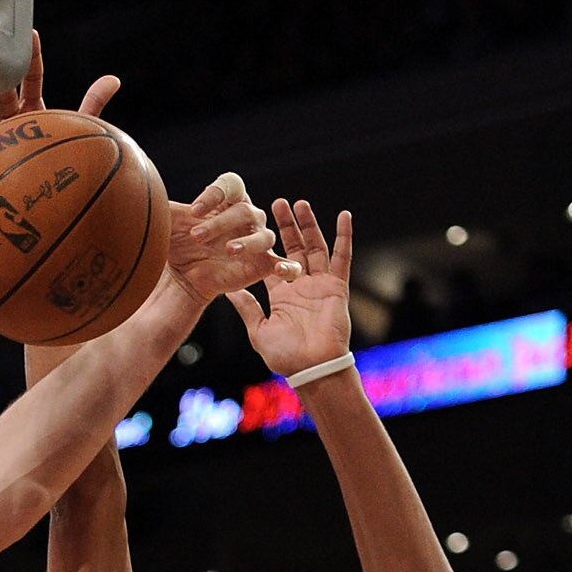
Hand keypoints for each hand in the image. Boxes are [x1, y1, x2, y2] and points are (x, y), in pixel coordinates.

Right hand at [0, 26, 120, 163]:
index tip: (28, 32)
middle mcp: (12, 120)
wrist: (47, 202)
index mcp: (35, 109)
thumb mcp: (80, 129)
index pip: (32, 76)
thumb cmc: (64, 163)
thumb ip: (93, 104)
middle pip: (2, 90)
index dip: (30, 56)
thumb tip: (115, 79)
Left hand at [166, 173, 291, 307]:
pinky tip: (283, 272)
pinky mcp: (263, 264)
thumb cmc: (179, 243)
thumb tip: (146, 188)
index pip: (232, 184)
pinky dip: (288, 267)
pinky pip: (282, 263)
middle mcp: (247, 216)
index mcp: (228, 200)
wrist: (182, 278)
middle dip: (220, 222)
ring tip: (227, 251)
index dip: (215, 194)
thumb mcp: (168, 224)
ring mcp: (257, 240)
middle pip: (243, 210)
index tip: (193, 211)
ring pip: (263, 235)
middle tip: (196, 236)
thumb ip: (164, 207)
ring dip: (246, 242)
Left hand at [227, 199, 352, 378]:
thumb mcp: (258, 330)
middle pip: (294, 248)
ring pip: (314, 247)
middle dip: (286, 226)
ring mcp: (319, 284)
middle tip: (277, 203)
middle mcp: (300, 285)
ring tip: (300, 204)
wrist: (311, 369)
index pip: (272, 261)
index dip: (265, 242)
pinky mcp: (336, 287)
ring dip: (308, 225)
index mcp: (281, 294)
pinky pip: (342, 258)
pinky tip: (344, 216)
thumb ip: (247, 307)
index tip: (256, 222)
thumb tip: (227, 291)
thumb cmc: (285, 356)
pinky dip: (344, 237)